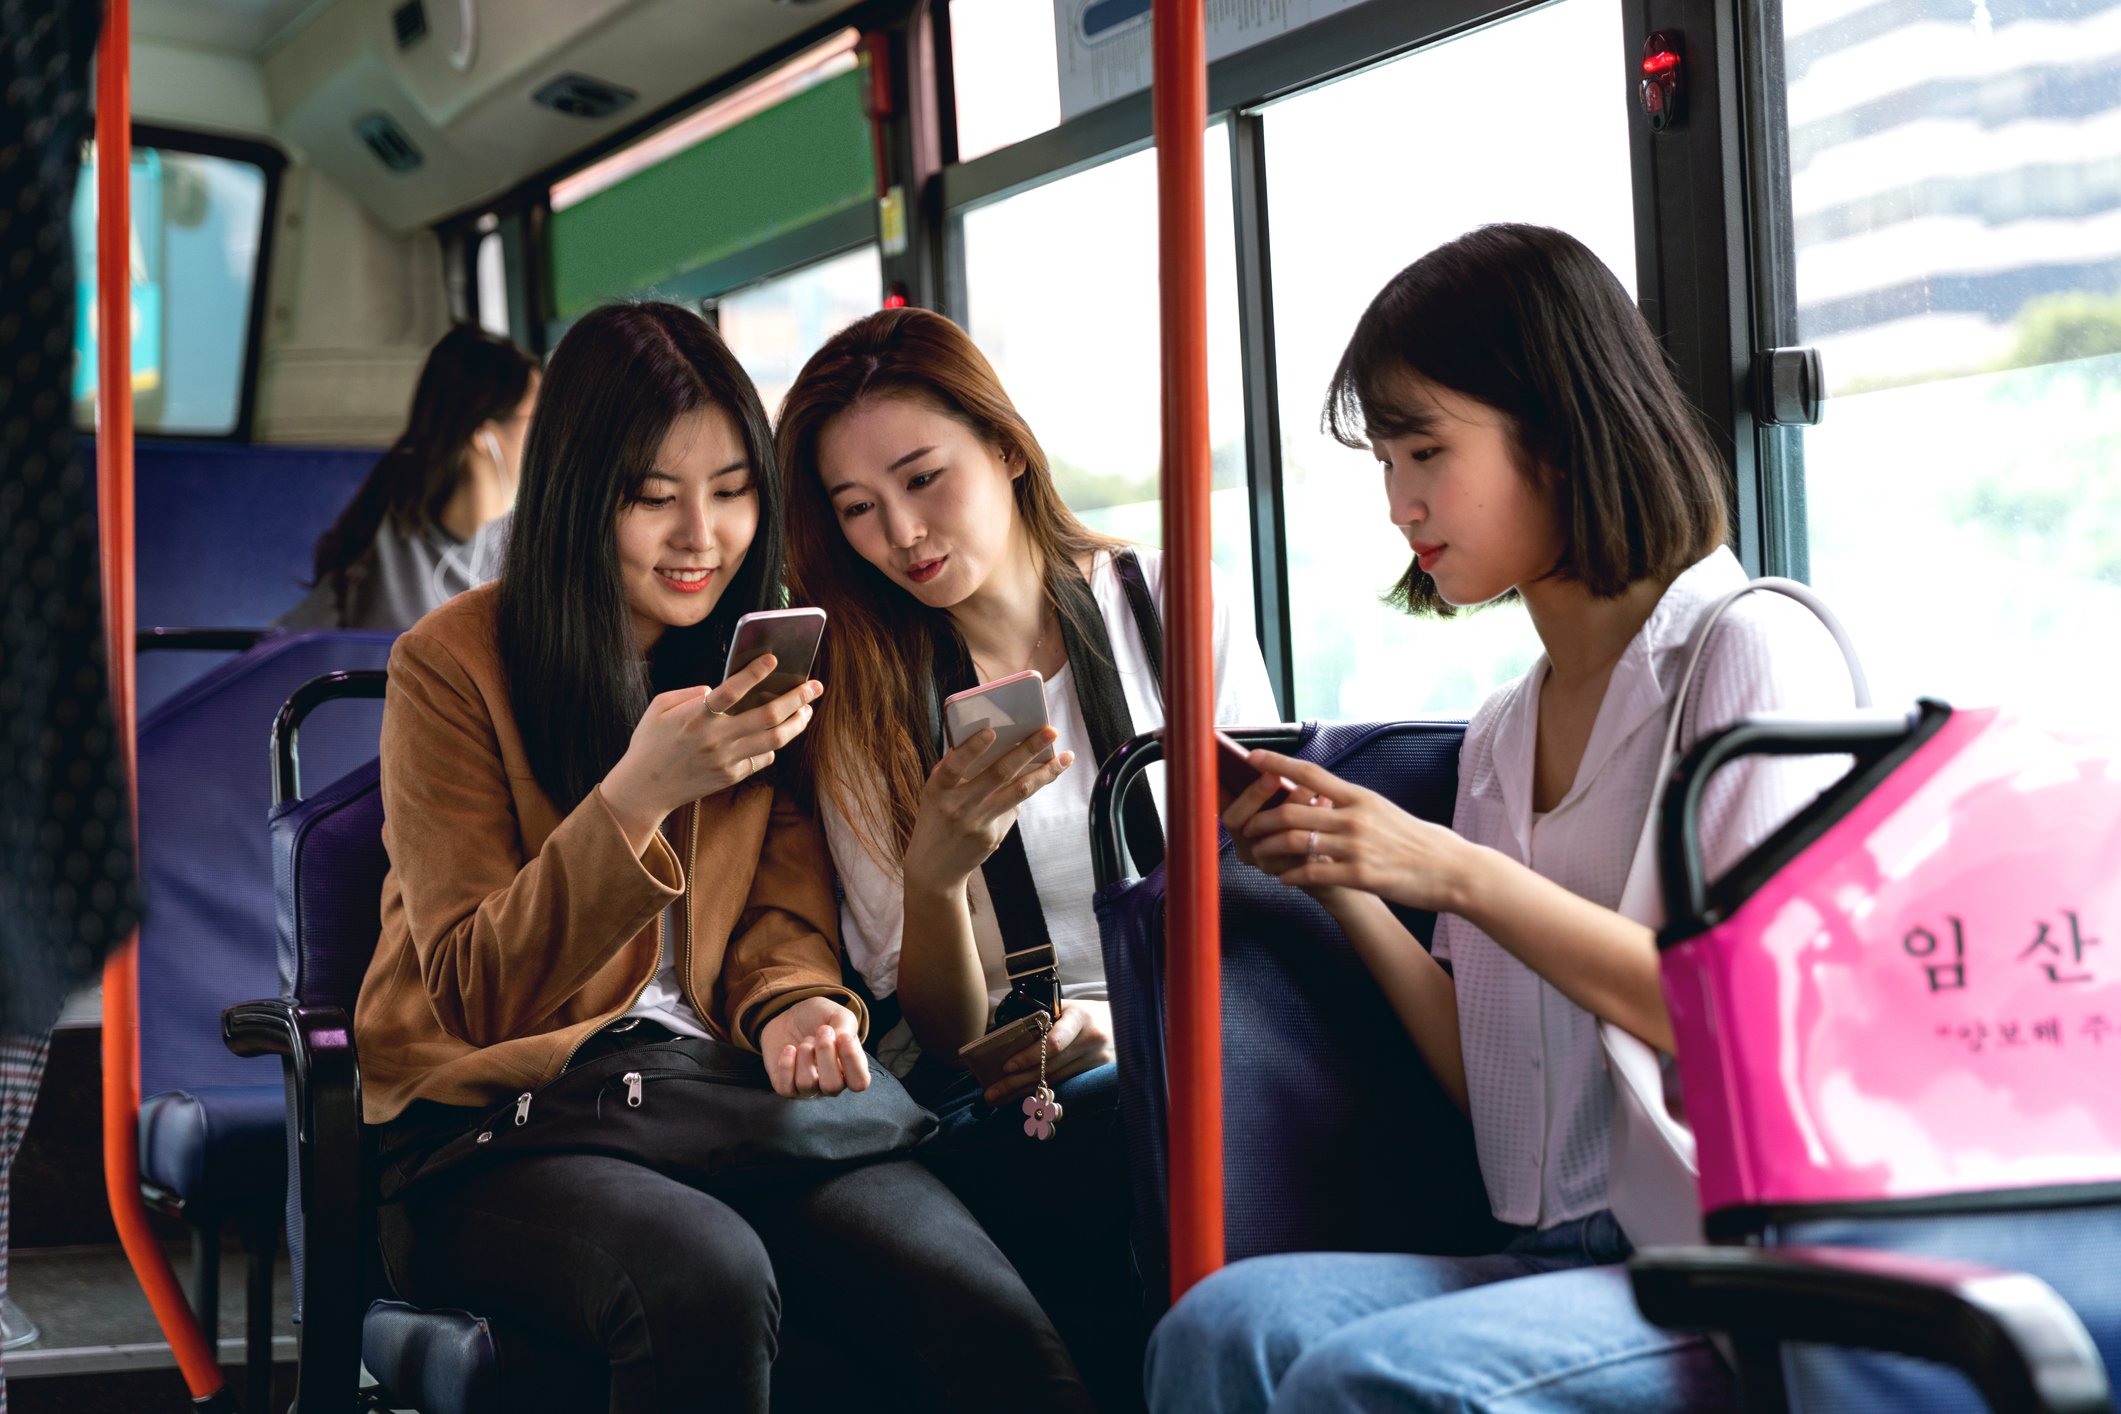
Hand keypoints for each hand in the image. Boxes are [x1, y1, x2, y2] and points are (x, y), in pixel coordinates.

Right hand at [602, 654, 820, 837]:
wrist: (644, 789)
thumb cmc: (651, 742)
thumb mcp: (659, 707)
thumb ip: (691, 692)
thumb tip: (720, 687)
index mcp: (695, 716)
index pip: (730, 691)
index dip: (754, 673)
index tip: (774, 658)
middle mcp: (715, 738)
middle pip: (768, 716)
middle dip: (797, 698)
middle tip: (815, 686)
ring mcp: (726, 760)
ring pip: (775, 740)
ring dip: (797, 723)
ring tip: (807, 710)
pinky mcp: (732, 776)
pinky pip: (762, 758)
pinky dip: (772, 744)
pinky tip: (779, 733)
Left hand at [761, 996, 870, 1098]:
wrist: (790, 1017)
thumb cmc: (820, 1019)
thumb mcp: (838, 1015)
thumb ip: (845, 1027)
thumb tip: (840, 1041)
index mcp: (851, 1069)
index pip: (859, 1082)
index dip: (852, 1061)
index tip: (843, 1037)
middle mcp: (832, 1084)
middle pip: (832, 1086)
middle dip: (825, 1054)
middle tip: (822, 1032)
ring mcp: (809, 1089)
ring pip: (807, 1084)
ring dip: (805, 1055)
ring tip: (806, 1041)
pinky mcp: (787, 1087)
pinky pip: (786, 1087)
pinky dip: (786, 1065)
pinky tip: (789, 1049)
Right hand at [903, 727, 1074, 893]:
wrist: (934, 868)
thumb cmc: (935, 819)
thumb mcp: (934, 794)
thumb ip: (953, 771)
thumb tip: (992, 744)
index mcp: (938, 790)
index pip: (954, 766)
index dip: (972, 749)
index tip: (991, 731)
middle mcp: (959, 806)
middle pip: (999, 774)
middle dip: (1028, 750)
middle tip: (1051, 732)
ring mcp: (979, 823)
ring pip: (1019, 791)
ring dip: (1045, 773)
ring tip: (1066, 758)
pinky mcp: (993, 836)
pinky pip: (1013, 807)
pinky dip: (1024, 790)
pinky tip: (1037, 780)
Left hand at [982, 998, 1112, 1105]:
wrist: (1124, 1022)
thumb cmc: (1085, 1013)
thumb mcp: (1066, 1007)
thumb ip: (1041, 1017)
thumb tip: (1004, 1031)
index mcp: (1080, 1018)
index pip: (1054, 1042)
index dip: (1029, 1056)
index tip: (1007, 1066)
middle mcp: (1090, 1041)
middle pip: (1049, 1067)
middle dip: (1017, 1082)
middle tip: (991, 1093)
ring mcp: (1096, 1062)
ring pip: (1054, 1081)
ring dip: (1024, 1092)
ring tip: (999, 1099)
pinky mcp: (1096, 1076)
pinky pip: (1063, 1086)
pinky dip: (1041, 1092)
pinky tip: (1022, 1099)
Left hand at [1238, 750, 1478, 913]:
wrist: (1453, 869)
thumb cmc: (1419, 842)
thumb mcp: (1384, 812)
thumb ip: (1353, 806)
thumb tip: (1326, 800)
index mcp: (1360, 797)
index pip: (1310, 773)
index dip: (1277, 764)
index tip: (1253, 757)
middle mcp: (1355, 817)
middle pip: (1291, 811)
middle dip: (1261, 820)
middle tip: (1247, 829)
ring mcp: (1357, 846)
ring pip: (1295, 842)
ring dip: (1269, 850)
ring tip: (1259, 855)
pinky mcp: (1361, 875)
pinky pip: (1313, 873)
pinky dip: (1292, 876)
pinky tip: (1285, 880)